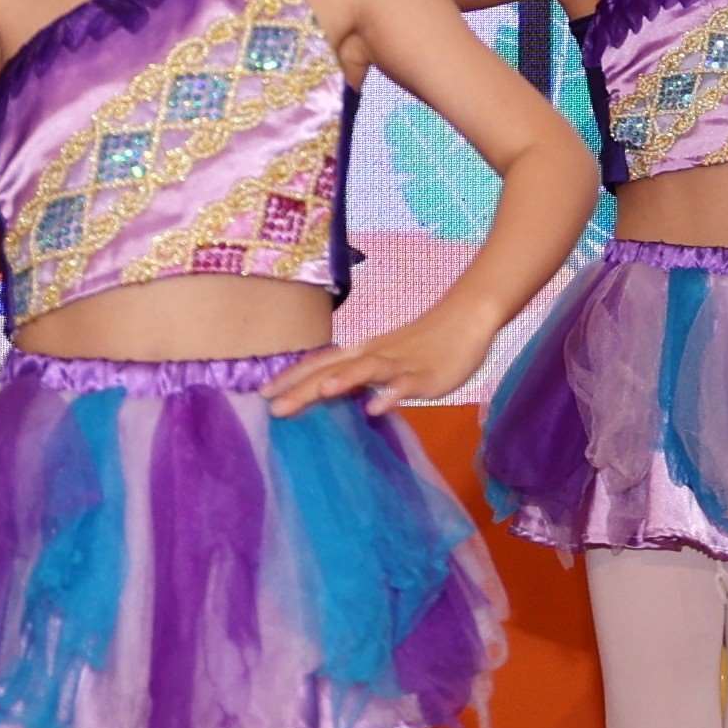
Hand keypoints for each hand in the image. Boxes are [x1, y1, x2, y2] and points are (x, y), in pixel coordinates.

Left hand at [271, 301, 495, 412]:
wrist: (465, 318)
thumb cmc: (424, 343)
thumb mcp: (386, 360)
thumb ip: (360, 376)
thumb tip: (330, 393)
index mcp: (362, 352)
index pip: (320, 363)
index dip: (292, 378)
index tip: (262, 394)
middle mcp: (374, 355)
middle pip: (334, 369)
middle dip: (303, 387)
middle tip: (273, 407)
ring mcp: (399, 364)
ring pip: (366, 370)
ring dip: (342, 381)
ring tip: (320, 393)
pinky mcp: (424, 374)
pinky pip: (405, 385)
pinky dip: (390, 396)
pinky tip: (376, 409)